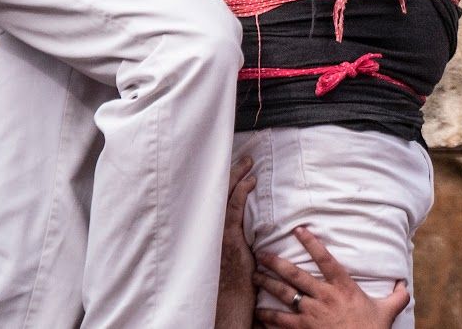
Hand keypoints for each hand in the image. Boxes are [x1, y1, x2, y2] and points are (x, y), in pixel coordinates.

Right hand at [215, 157, 256, 328]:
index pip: (216, 201)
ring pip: (224, 199)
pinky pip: (233, 210)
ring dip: (237, 178)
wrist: (228, 302)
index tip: (236, 169)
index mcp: (212, 233)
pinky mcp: (228, 240)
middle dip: (230, 174)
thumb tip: (246, 221)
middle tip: (244, 159)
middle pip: (217, 195)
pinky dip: (241, 194)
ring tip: (249, 164)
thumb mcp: (231, 254)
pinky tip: (250, 182)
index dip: (225, 183)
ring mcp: (218, 235)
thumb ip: (234, 236)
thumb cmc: (232, 282)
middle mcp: (211, 232)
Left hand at [253, 227, 407, 327]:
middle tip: (262, 254)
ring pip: (283, 294)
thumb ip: (397, 295)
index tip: (299, 230)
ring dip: (266, 284)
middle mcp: (323, 296)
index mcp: (343, 286)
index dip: (311, 243)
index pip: (325, 258)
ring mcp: (310, 313)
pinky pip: (279, 321)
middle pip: (295, 274)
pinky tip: (256, 311)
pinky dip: (266, 316)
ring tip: (254, 275)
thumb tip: (404, 284)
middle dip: (276, 263)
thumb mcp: (388, 311)